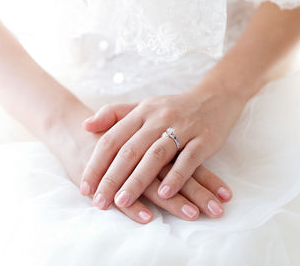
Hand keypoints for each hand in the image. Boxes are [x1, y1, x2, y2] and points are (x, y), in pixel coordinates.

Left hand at [44, 102, 226, 222]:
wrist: (215, 97)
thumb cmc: (172, 108)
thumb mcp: (142, 106)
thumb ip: (114, 114)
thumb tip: (85, 125)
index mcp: (141, 113)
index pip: (112, 139)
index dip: (96, 164)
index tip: (85, 187)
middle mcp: (158, 119)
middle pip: (130, 151)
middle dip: (112, 178)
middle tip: (99, 202)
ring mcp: (183, 128)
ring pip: (155, 156)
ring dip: (138, 181)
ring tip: (122, 202)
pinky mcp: (204, 139)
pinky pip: (189, 160)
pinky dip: (176, 177)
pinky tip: (165, 194)